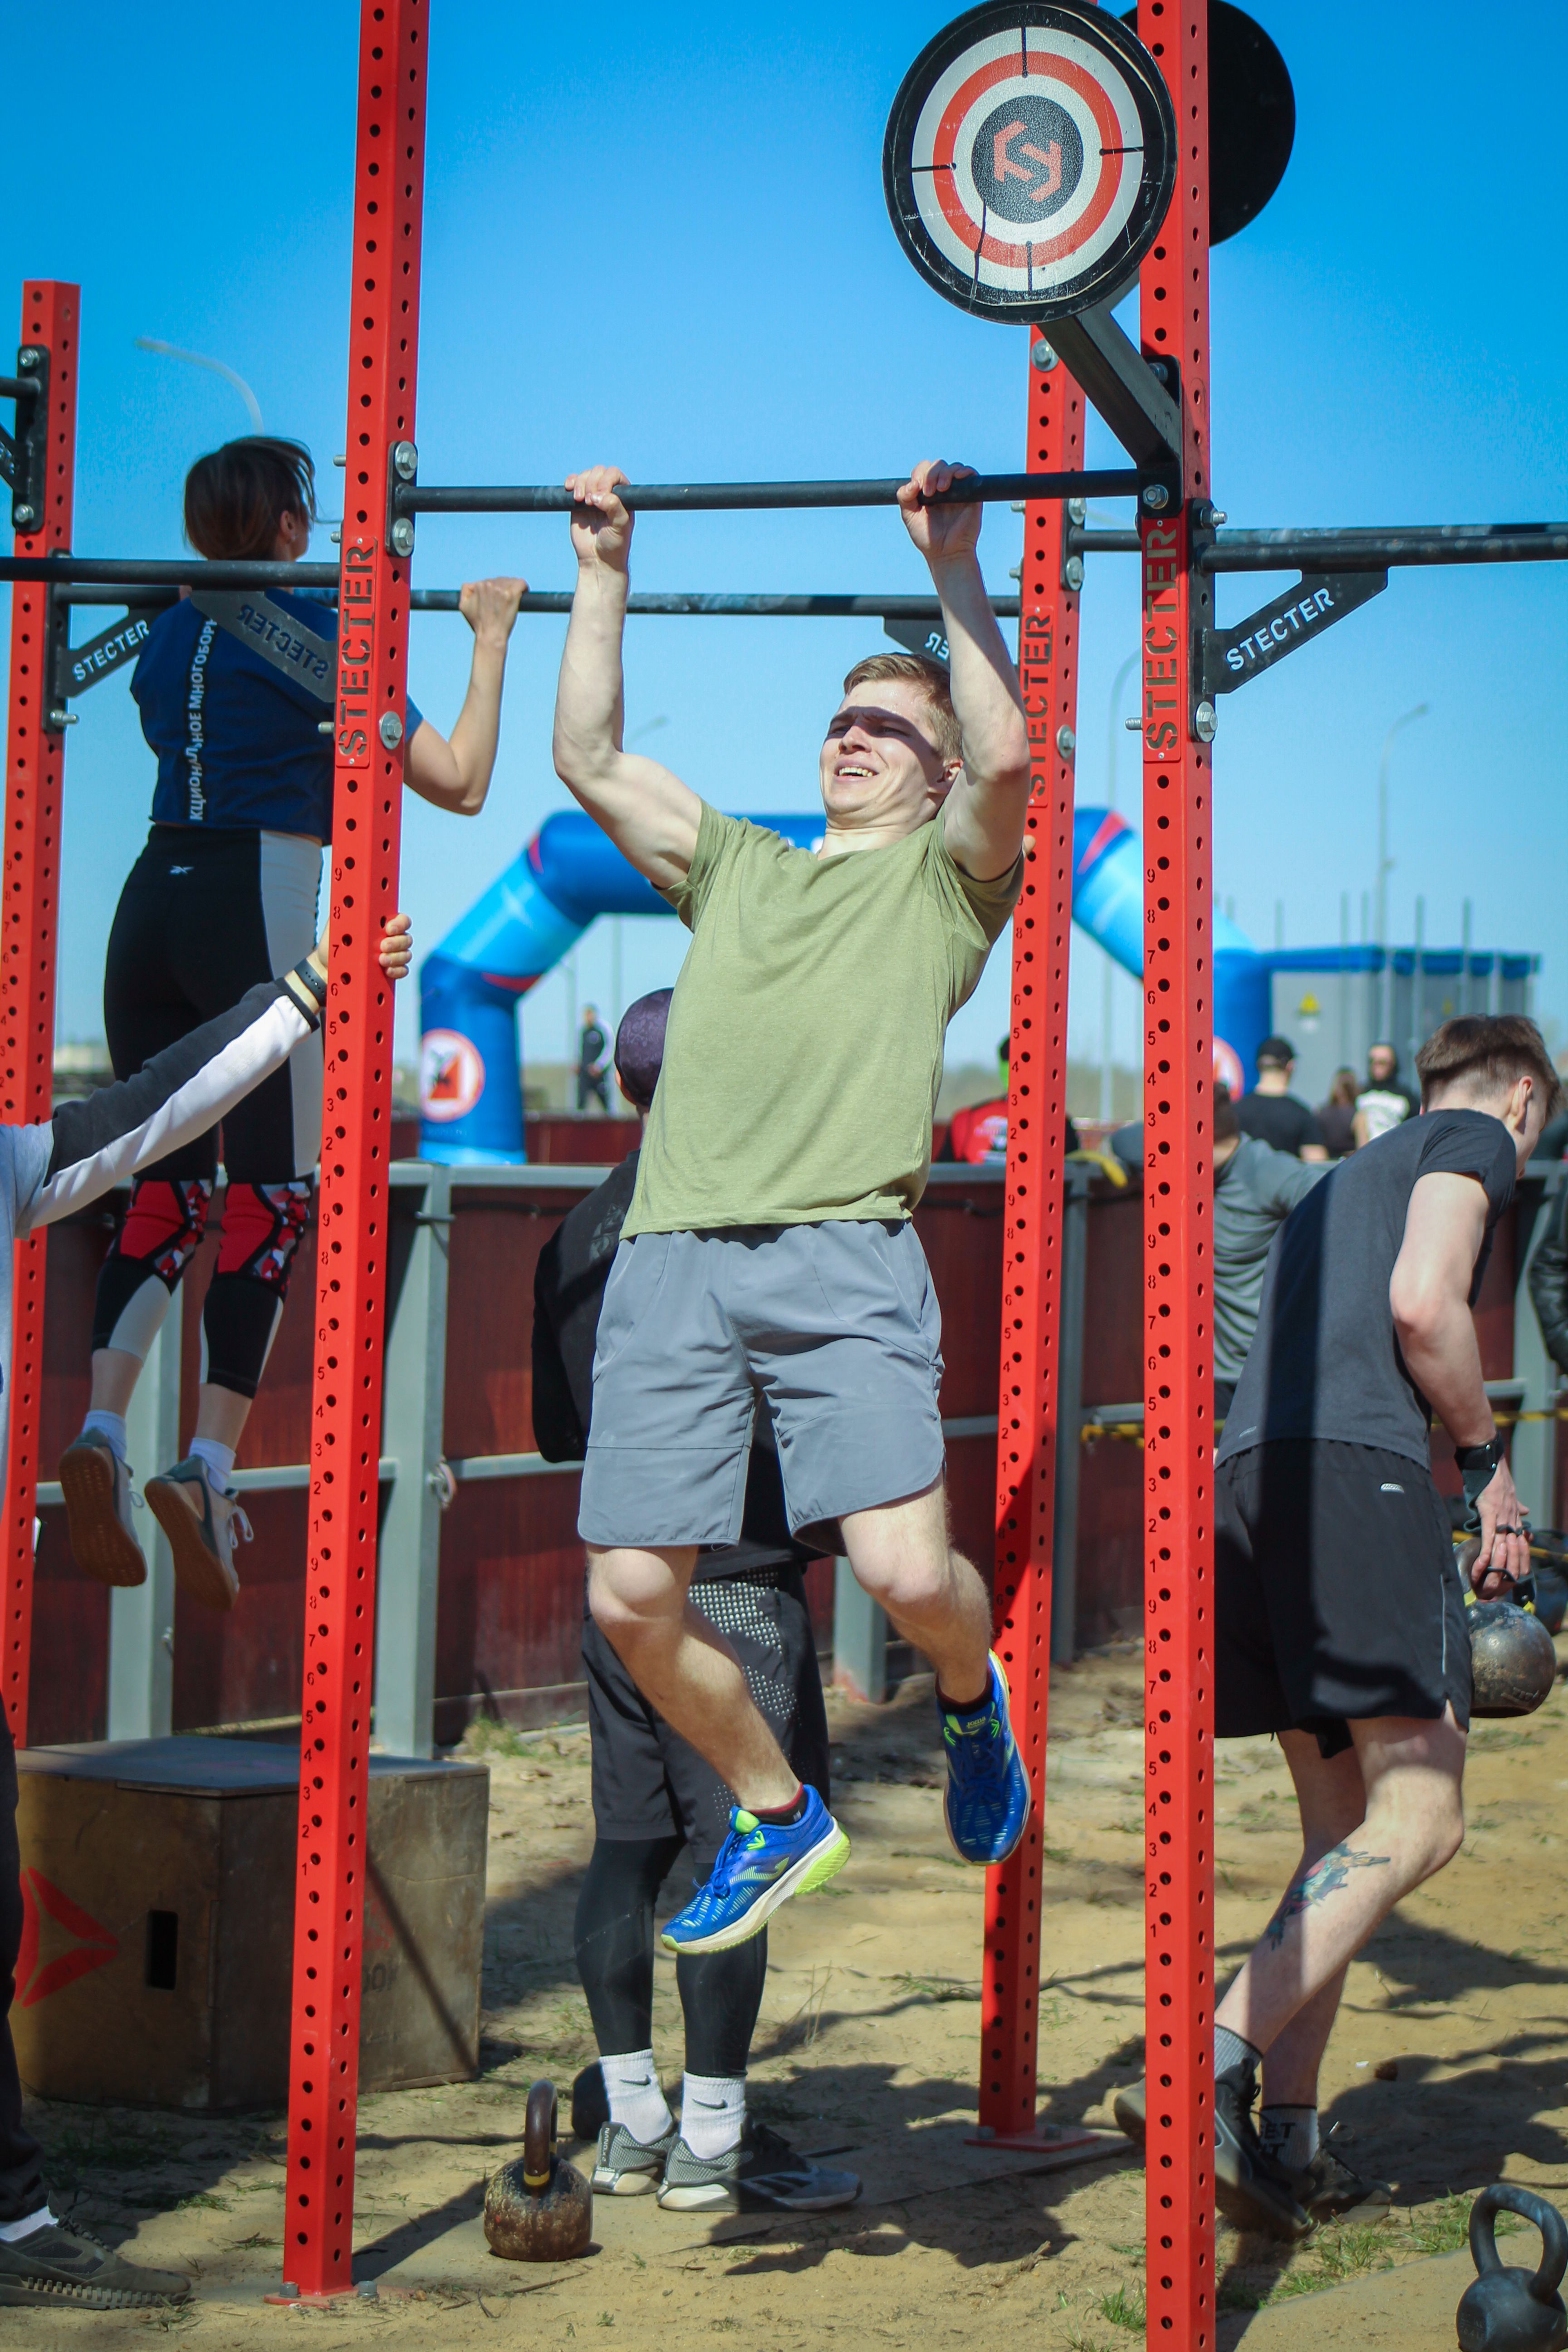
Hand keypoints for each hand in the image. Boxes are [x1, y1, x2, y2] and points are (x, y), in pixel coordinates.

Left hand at [304, 910, 413, 989]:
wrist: (327, 966)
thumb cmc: (333, 942)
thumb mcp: (337, 923)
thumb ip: (348, 911)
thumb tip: (353, 899)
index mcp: (381, 924)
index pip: (401, 920)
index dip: (400, 923)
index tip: (389, 928)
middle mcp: (390, 939)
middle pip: (406, 938)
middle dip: (396, 943)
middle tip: (382, 946)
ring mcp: (392, 956)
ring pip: (406, 955)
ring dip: (396, 958)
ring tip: (381, 961)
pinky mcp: (390, 972)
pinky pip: (402, 971)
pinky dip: (397, 971)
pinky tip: (386, 971)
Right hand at [459, 577, 526, 647]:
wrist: (490, 636)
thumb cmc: (479, 624)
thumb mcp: (463, 606)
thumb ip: (465, 591)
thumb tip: (473, 584)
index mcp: (479, 585)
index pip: (490, 581)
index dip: (494, 591)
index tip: (497, 600)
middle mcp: (489, 585)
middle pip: (501, 581)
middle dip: (503, 590)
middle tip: (503, 604)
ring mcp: (501, 590)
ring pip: (511, 582)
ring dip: (512, 590)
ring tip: (511, 601)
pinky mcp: (512, 595)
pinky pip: (521, 583)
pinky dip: (524, 587)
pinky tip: (524, 593)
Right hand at [566, 466, 632, 576]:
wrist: (598, 560)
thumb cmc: (614, 544)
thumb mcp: (620, 526)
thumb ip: (614, 507)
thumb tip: (597, 495)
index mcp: (622, 495)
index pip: (614, 474)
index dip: (605, 480)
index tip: (600, 496)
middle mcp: (608, 492)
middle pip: (598, 472)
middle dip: (591, 483)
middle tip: (589, 503)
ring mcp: (592, 496)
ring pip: (585, 476)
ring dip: (580, 483)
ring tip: (579, 501)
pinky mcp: (578, 502)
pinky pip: (573, 483)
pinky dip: (570, 482)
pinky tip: (569, 489)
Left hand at [897, 458, 981, 569]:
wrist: (946, 553)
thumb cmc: (928, 537)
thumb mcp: (909, 516)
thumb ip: (904, 498)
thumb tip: (911, 484)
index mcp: (928, 490)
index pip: (923, 469)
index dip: (920, 474)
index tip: (918, 490)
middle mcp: (943, 487)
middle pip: (938, 465)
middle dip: (931, 474)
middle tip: (929, 493)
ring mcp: (958, 489)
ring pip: (953, 467)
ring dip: (945, 473)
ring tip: (941, 490)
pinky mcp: (972, 494)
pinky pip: (970, 474)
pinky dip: (964, 471)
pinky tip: (957, 478)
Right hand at [1470, 1457, 1530, 1594]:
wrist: (1489, 1463)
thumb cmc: (1495, 1477)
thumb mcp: (1511, 1494)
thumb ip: (1518, 1505)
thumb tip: (1526, 1510)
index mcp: (1515, 1517)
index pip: (1521, 1543)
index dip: (1520, 1559)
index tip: (1518, 1572)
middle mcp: (1512, 1521)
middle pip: (1513, 1551)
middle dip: (1508, 1570)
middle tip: (1502, 1586)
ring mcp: (1502, 1519)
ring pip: (1502, 1549)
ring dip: (1496, 1567)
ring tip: (1491, 1583)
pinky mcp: (1490, 1516)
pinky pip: (1489, 1539)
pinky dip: (1486, 1554)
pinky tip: (1483, 1566)